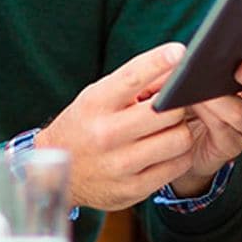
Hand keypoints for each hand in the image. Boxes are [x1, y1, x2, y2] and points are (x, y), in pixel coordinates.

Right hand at [37, 43, 196, 210]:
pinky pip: (178, 166)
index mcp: (95, 104)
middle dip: (177, 104)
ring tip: (171, 129)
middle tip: (175, 105)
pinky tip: (169, 151)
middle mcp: (105, 134)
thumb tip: (177, 63)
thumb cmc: (85, 125)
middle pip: (167, 111)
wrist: (60, 172)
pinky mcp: (132, 189)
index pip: (131, 77)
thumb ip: (134, 81)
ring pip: (179, 139)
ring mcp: (119, 164)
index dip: (157, 62)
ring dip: (181, 131)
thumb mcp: (98, 97)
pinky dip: (180, 155)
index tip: (179, 52)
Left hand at [167, 27, 241, 195]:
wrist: (181, 130)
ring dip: (223, 99)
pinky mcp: (235, 145)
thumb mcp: (201, 63)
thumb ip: (205, 50)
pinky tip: (193, 102)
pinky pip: (224, 130)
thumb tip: (199, 44)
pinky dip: (208, 114)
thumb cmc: (195, 85)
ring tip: (204, 87)